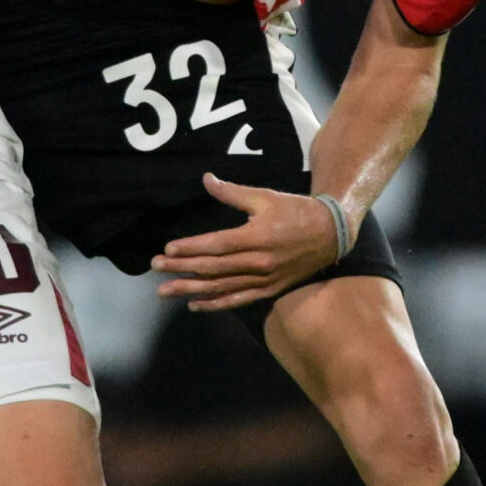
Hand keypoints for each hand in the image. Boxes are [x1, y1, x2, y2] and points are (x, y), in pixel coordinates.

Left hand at [149, 172, 340, 311]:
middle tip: (155, 269)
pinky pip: (238, 300)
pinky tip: (195, 305)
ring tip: (165, 291)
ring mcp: (263, 280)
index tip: (167, 250)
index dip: (190, 248)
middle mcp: (258, 262)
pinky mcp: (268, 290)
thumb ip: (232, 193)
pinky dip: (216, 304)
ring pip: (221, 287)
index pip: (216, 245)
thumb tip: (206, 179)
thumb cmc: (295, 211)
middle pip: (213, 268)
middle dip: (181, 269)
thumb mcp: (265, 197)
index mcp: (256, 237)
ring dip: (191, 290)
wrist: (330, 234)